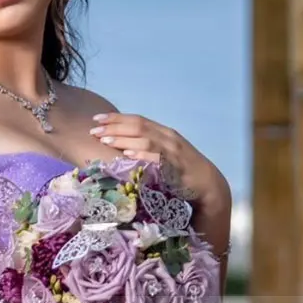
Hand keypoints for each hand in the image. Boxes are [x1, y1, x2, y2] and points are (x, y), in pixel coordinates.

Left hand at [90, 112, 229, 210]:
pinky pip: (158, 158)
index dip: (116, 118)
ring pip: (145, 139)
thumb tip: (120, 142)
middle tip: (94, 130)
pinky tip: (128, 155)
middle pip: (138, 126)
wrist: (207, 184)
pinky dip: (143, 154)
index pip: (137, 119)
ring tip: (105, 140)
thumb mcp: (165, 151)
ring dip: (124, 139)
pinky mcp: (177, 166)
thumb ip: (147, 144)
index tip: (96, 118)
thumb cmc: (182, 169)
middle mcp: (168, 138)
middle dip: (114, 127)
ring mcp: (173, 151)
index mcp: (164, 132)